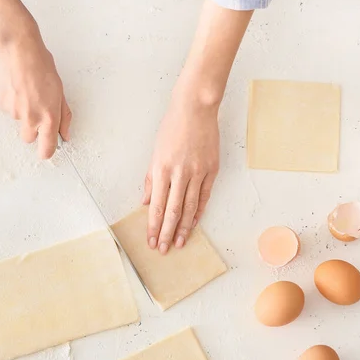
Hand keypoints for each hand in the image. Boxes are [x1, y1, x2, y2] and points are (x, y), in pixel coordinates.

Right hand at [0, 23, 70, 158]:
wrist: (17, 49)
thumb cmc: (41, 65)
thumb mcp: (60, 91)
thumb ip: (63, 116)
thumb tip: (65, 134)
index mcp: (48, 116)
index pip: (47, 148)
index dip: (47, 151)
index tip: (47, 149)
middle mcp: (30, 118)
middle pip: (29, 139)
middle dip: (34, 130)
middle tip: (37, 110)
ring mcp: (14, 113)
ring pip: (19, 121)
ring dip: (23, 112)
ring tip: (27, 90)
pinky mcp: (1, 105)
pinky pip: (9, 110)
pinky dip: (13, 102)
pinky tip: (16, 87)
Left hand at [142, 78, 219, 254]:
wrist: (195, 110)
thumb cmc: (172, 128)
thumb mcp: (155, 152)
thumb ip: (150, 179)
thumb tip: (147, 202)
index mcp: (162, 169)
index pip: (157, 206)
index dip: (154, 226)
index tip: (152, 240)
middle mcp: (180, 174)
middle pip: (172, 211)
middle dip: (167, 233)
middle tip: (164, 249)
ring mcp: (198, 172)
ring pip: (190, 207)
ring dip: (184, 228)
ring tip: (180, 243)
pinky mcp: (212, 170)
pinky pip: (205, 196)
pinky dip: (199, 212)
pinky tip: (194, 224)